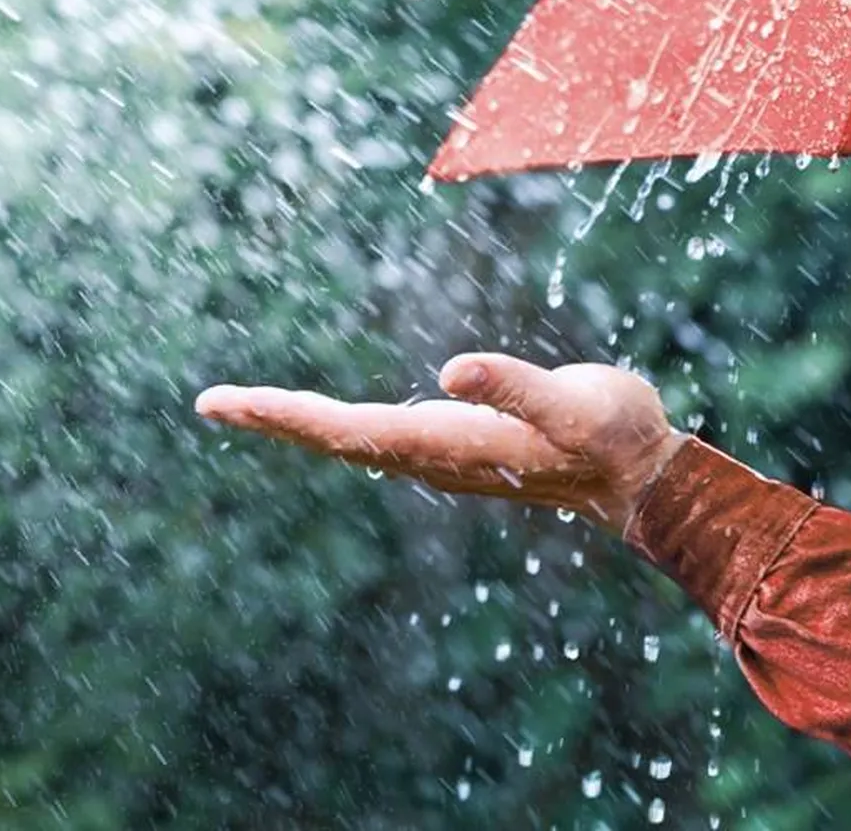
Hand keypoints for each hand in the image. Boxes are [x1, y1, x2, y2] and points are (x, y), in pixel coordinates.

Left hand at [195, 353, 687, 533]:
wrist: (642, 480)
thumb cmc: (614, 436)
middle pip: (332, 438)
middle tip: (208, 403)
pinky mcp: (454, 446)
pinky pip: (375, 436)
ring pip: (350, 440)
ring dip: (296, 424)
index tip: (225, 404)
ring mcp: (439, 455)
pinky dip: (334, 424)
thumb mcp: (574, 404)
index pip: (343, 429)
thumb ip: (516, 388)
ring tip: (243, 407)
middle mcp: (430, 456)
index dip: (282, 415)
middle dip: (270, 419)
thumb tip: (453, 370)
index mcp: (444, 443)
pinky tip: (319, 421)